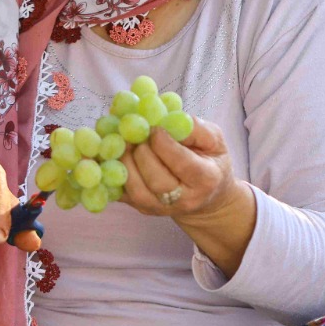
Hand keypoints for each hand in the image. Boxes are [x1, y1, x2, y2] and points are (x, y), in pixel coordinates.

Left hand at [119, 117, 238, 220]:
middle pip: (156, 179)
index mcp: (206, 179)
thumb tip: (165, 117)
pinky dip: (109, 173)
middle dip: (142, 152)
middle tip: (136, 133)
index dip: (163, 143)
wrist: (206, 197)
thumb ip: (195, 128)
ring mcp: (161, 208)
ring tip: (124, 141)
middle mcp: (184, 199)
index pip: (181, 163)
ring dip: (125, 161)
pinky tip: (111, 155)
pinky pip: (119, 194)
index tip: (155, 127)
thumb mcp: (214, 140)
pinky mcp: (141, 209)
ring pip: (136, 189)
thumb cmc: (210, 162)